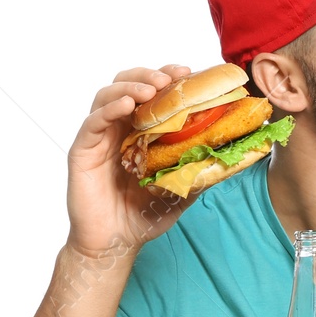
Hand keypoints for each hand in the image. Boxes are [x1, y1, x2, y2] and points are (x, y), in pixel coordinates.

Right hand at [65, 64, 194, 258]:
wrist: (115, 243)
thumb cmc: (144, 216)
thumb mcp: (181, 190)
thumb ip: (200, 172)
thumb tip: (232, 157)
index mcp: (140, 132)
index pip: (152, 94)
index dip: (167, 78)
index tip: (188, 72)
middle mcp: (119, 129)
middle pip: (128, 85)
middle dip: (149, 75)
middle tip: (171, 78)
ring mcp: (99, 137)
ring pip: (109, 96)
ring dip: (131, 86)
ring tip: (152, 89)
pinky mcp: (82, 150)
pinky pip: (93, 122)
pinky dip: (110, 109)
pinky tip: (128, 106)